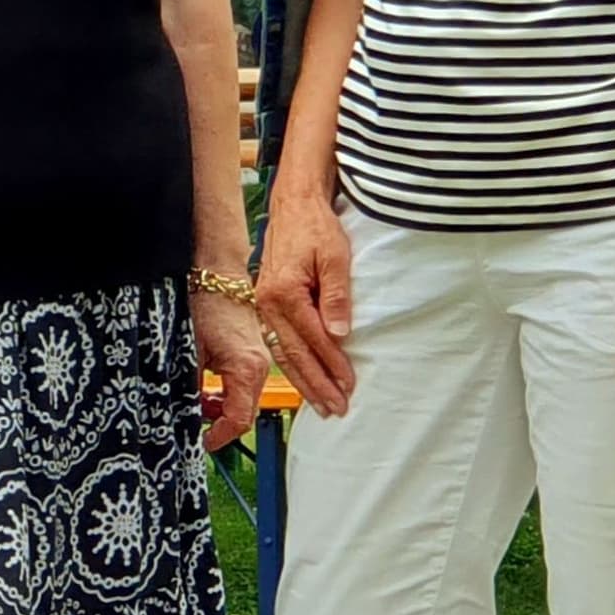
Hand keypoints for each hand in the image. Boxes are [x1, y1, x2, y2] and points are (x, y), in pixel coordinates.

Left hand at [193, 281, 270, 452]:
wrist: (217, 272)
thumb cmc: (205, 303)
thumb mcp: (190, 350)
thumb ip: (189, 385)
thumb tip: (183, 411)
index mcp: (246, 368)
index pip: (239, 419)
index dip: (219, 436)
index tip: (202, 441)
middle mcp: (259, 366)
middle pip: (244, 411)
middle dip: (218, 421)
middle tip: (193, 419)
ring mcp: (259, 358)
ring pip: (244, 398)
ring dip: (221, 406)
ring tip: (196, 400)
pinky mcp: (253, 351)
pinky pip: (243, 382)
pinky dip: (226, 391)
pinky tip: (206, 384)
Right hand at [254, 173, 355, 419]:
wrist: (293, 206)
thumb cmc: (316, 227)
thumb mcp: (335, 256)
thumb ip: (336, 295)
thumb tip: (339, 333)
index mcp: (284, 293)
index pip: (314, 339)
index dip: (332, 364)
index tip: (349, 385)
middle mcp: (269, 304)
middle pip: (296, 354)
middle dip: (317, 384)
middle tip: (336, 408)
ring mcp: (265, 306)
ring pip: (285, 353)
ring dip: (304, 381)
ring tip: (322, 405)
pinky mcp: (267, 306)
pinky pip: (280, 343)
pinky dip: (293, 365)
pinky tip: (304, 380)